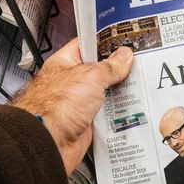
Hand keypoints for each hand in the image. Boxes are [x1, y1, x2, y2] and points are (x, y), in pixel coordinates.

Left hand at [14, 38, 133, 175]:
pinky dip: (117, 112)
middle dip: (116, 69)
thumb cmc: (54, 107)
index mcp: (65, 64)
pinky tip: (127, 107)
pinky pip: (106, 113)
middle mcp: (71, 82)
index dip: (103, 42)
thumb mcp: (90, 77)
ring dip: (118, 92)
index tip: (122, 41)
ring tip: (134, 85)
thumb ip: (109, 67)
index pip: (86, 46)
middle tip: (133, 65)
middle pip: (98, 70)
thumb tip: (123, 57)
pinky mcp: (86, 121)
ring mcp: (79, 102)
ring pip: (104, 93)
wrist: (49, 142)